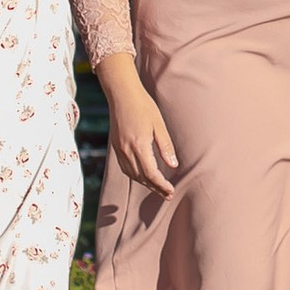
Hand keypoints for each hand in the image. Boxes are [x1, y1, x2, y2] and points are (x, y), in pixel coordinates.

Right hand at [103, 66, 180, 191]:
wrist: (122, 94)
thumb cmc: (143, 106)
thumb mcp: (159, 124)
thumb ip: (165, 146)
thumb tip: (173, 166)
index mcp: (139, 145)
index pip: (151, 174)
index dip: (161, 185)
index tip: (171, 191)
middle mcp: (126, 150)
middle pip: (141, 177)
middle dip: (155, 188)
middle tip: (167, 195)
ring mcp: (119, 149)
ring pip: (132, 175)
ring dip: (145, 183)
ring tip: (157, 188)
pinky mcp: (116, 146)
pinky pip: (125, 168)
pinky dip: (135, 175)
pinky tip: (143, 176)